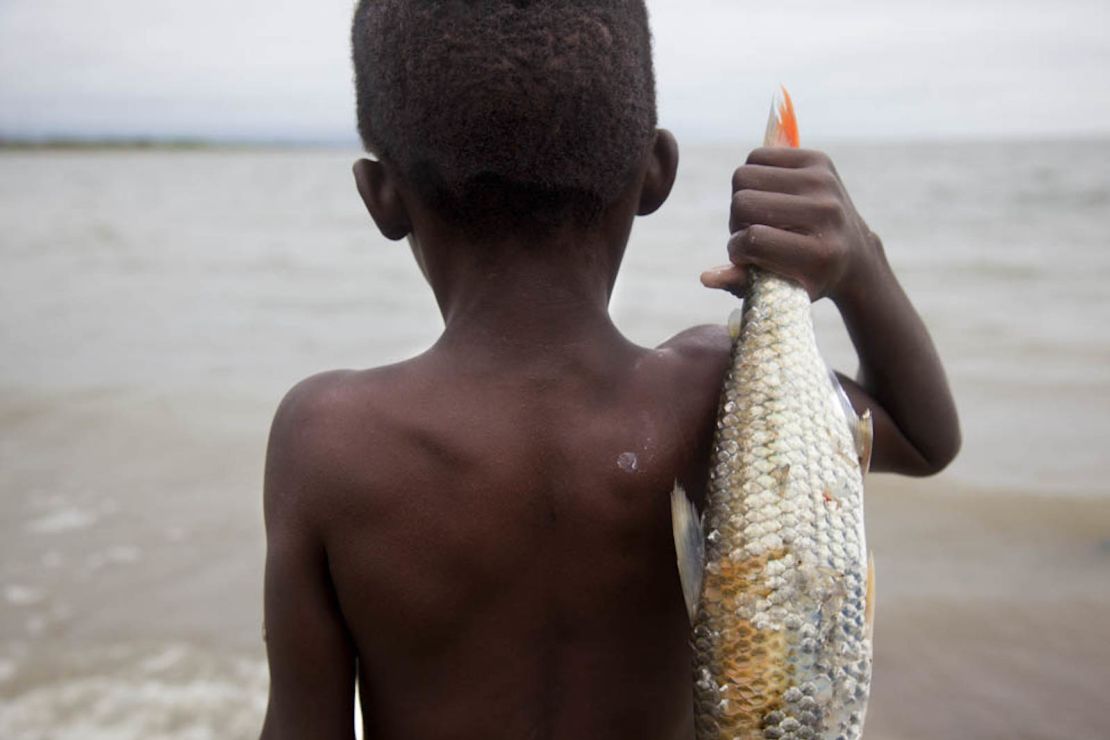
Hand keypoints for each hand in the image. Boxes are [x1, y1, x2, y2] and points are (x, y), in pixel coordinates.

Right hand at [701, 147, 881, 304]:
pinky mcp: (819, 160)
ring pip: (744, 175)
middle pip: (743, 203)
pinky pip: (758, 156)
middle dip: (737, 221)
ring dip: (742, 197)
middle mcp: (826, 214)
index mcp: (819, 254)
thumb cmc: (806, 276)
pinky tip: (767, 194)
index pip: (753, 238)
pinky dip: (753, 175)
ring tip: (759, 214)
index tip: (745, 256)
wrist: (855, 253)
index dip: (737, 248)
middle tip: (751, 232)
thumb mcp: (778, 290)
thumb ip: (740, 283)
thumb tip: (706, 277)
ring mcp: (824, 182)